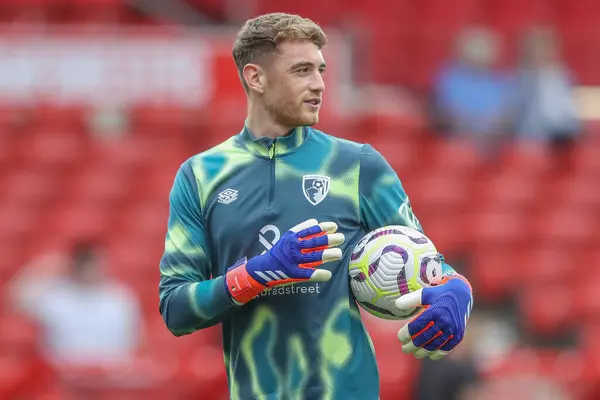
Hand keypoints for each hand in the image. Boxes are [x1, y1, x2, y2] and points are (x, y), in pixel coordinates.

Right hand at [225, 218, 344, 303]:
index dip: (322, 228)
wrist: (261, 268)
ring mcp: (292, 260)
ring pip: (312, 257)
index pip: (309, 230)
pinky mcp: (292, 273)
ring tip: (338, 254)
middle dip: (328, 240)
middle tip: (340, 238)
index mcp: (291, 237)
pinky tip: (328, 275)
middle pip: (313, 242)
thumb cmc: (278, 252)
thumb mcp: (287, 238)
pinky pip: (307, 274)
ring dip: (326, 255)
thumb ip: (302, 231)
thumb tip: (316, 222)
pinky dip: (317, 274)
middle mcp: (292, 247)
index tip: (334, 226)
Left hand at [395, 275, 472, 359]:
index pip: (417, 326)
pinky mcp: (459, 334)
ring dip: (424, 352)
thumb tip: (397, 304)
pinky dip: (439, 353)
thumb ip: (411, 299)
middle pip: (425, 338)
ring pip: (435, 345)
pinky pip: (448, 347)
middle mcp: (445, 321)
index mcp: (435, 310)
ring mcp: (453, 329)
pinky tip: (430, 355)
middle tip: (404, 349)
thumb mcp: (425, 293)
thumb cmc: (438, 293)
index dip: (407, 334)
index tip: (400, 338)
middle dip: (413, 345)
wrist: (461, 294)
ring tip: (415, 354)